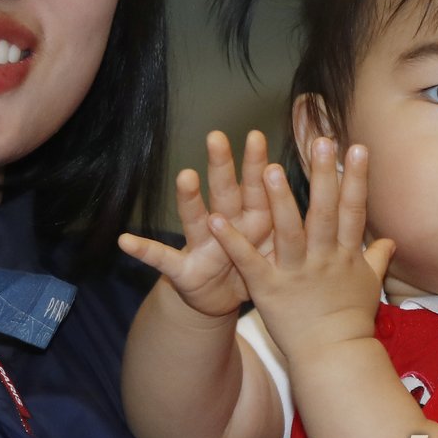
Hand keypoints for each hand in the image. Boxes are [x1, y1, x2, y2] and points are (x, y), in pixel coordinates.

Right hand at [118, 130, 274, 317]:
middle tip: (217, 137)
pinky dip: (143, 251)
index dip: (255, 165)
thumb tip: (312, 188)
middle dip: (221, 166)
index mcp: (249, 220)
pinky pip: (160, 260)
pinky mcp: (182, 270)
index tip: (257, 135)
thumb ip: (278, 215)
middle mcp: (221, 225)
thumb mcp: (270, 242)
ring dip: (188, 198)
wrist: (220, 301)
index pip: (254, 188)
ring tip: (185, 176)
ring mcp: (199, 246)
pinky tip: (125, 241)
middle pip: (223, 193)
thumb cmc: (248, 265)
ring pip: (193, 217)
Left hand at [207, 138, 394, 360]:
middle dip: (323, 176)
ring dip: (278, 200)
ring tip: (267, 169)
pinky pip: (249, 261)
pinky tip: (216, 219)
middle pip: (325, 212)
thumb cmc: (350, 320)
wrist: (335, 358)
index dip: (356, 178)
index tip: (357, 146)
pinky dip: (233, 241)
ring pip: (288, 231)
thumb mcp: (369, 286)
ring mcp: (296, 273)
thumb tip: (391, 239)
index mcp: (345, 254)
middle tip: (321, 141)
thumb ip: (376, 258)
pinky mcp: (269, 288)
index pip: (354, 210)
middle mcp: (323, 258)